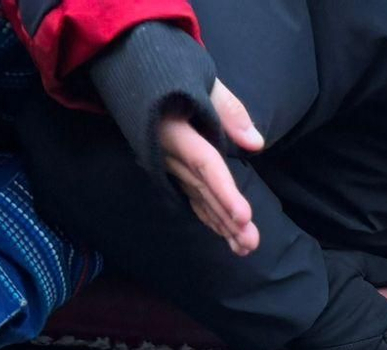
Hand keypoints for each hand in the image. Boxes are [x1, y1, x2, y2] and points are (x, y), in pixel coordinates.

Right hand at [161, 79, 264, 255]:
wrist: (129, 64)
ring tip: (246, 249)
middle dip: (227, 220)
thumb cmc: (167, 66)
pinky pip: (191, 194)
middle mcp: (168, 152)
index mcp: (173, 130)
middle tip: (251, 245)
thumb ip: (228, 109)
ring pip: (198, 197)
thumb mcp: (199, 76)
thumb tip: (257, 144)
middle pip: (203, 190)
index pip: (204, 165)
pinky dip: (210, 215)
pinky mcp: (170, 166)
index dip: (224, 193)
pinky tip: (227, 235)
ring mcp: (168, 162)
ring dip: (222, 224)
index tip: (244, 217)